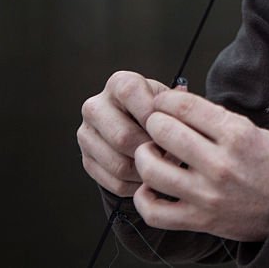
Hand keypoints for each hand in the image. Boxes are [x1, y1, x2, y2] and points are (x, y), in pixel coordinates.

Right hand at [77, 70, 172, 196]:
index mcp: (118, 83)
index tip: (172, 129)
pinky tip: (150, 177)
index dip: (153, 115)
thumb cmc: (159, 112)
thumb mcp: (168, 101)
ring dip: (146, 171)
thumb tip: (183, 101)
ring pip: (119, 165)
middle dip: (151, 150)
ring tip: (163, 167)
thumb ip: (176, 104)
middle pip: (123, 137)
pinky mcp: (86, 160)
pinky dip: (136, 185)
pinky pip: (114, 182)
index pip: (130, 94)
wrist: (137, 128)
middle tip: (170, 155)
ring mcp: (86, 134)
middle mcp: (95, 106)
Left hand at [132, 91, 268, 241]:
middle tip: (155, 124)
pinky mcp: (200, 220)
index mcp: (236, 134)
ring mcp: (207, 194)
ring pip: (152, 170)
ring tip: (149, 152)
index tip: (161, 101)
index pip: (184, 107)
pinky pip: (155, 212)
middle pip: (164, 132)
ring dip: (144, 156)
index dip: (165, 99)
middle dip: (154, 122)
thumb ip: (214, 119)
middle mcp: (220, 164)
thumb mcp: (250, 129)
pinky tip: (149, 186)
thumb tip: (176, 103)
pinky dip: (143, 198)